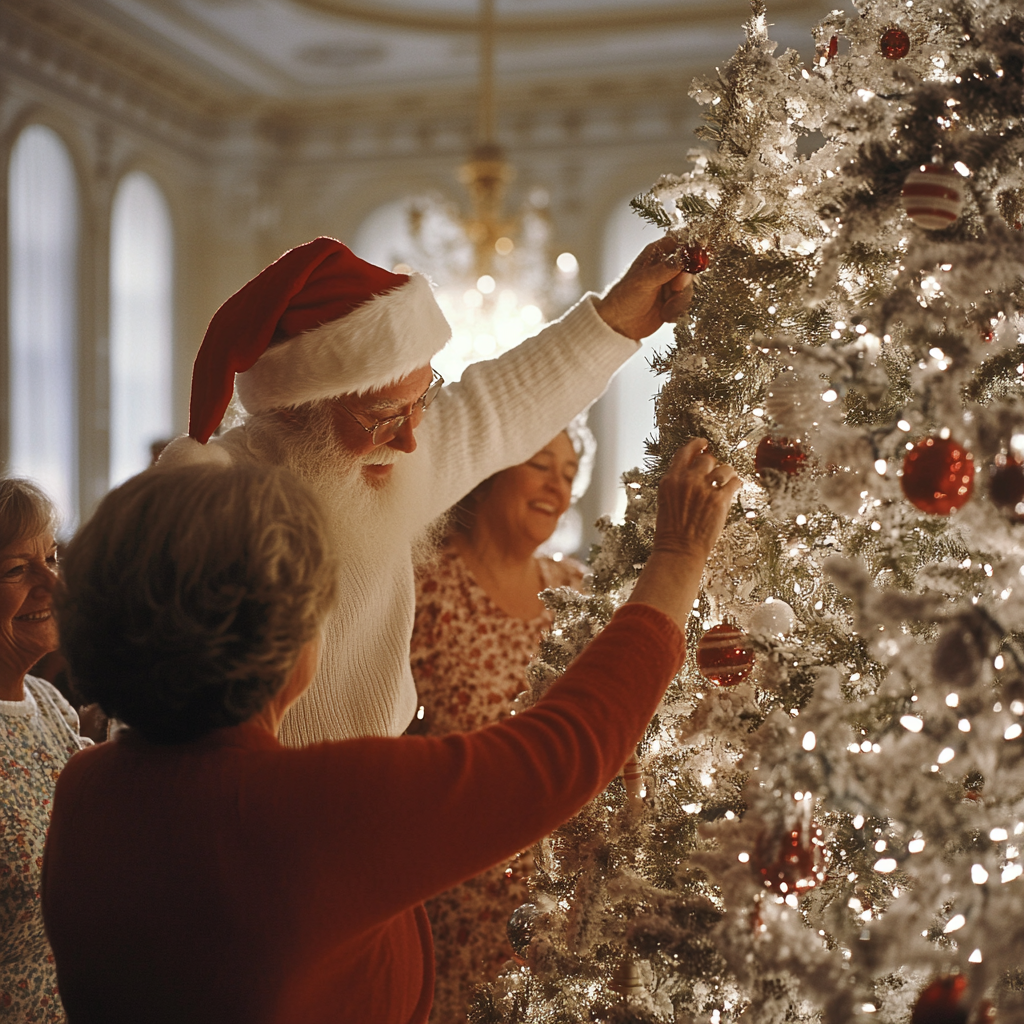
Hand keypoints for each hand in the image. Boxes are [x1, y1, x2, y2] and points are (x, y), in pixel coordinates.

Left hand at [592, 236, 694, 340]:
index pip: (679, 242)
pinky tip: (664, 315)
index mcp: (655, 254)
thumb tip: (684, 257)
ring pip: (689, 286)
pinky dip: (677, 310)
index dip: (691, 249)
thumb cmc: (622, 300)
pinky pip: (686, 302)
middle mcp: (665, 267)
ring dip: (679, 300)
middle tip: (675, 289)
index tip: (695, 259)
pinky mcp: (673, 300)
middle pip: (690, 266)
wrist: (619, 326)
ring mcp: (670, 284)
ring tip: (664, 308)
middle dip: (684, 281)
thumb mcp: (644, 281)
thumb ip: (665, 269)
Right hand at [652, 438, 739, 561]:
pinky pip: (734, 482)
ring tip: (727, 481)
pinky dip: (736, 483)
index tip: (704, 444)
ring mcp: (704, 489)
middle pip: (707, 459)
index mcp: (670, 479)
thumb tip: (694, 471)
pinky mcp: (719, 500)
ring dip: (727, 474)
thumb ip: (678, 483)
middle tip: (715, 472)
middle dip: (713, 465)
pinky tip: (736, 486)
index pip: (685, 452)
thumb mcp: (667, 500)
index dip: (697, 445)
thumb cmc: (671, 530)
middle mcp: (687, 480)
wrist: (679, 550)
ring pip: (724, 468)